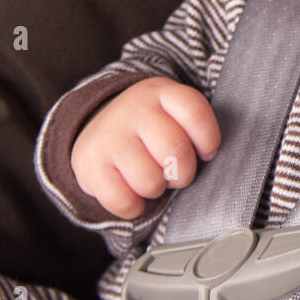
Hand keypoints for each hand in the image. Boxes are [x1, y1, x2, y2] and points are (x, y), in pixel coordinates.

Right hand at [70, 76, 220, 218]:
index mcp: (161, 93)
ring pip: (149, 180)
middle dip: (183, 172)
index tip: (205, 152)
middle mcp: (134, 109)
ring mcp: (109, 136)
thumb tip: (210, 157)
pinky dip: (133, 207)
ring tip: (150, 178)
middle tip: (175, 173)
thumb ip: (193, 127)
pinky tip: (131, 193)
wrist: (96, 128)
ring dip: (156, 189)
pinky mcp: (89, 164)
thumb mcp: (172, 113)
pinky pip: (123, 201)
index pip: (194, 112)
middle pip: (175, 150)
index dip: (208, 140)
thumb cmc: (149, 129)